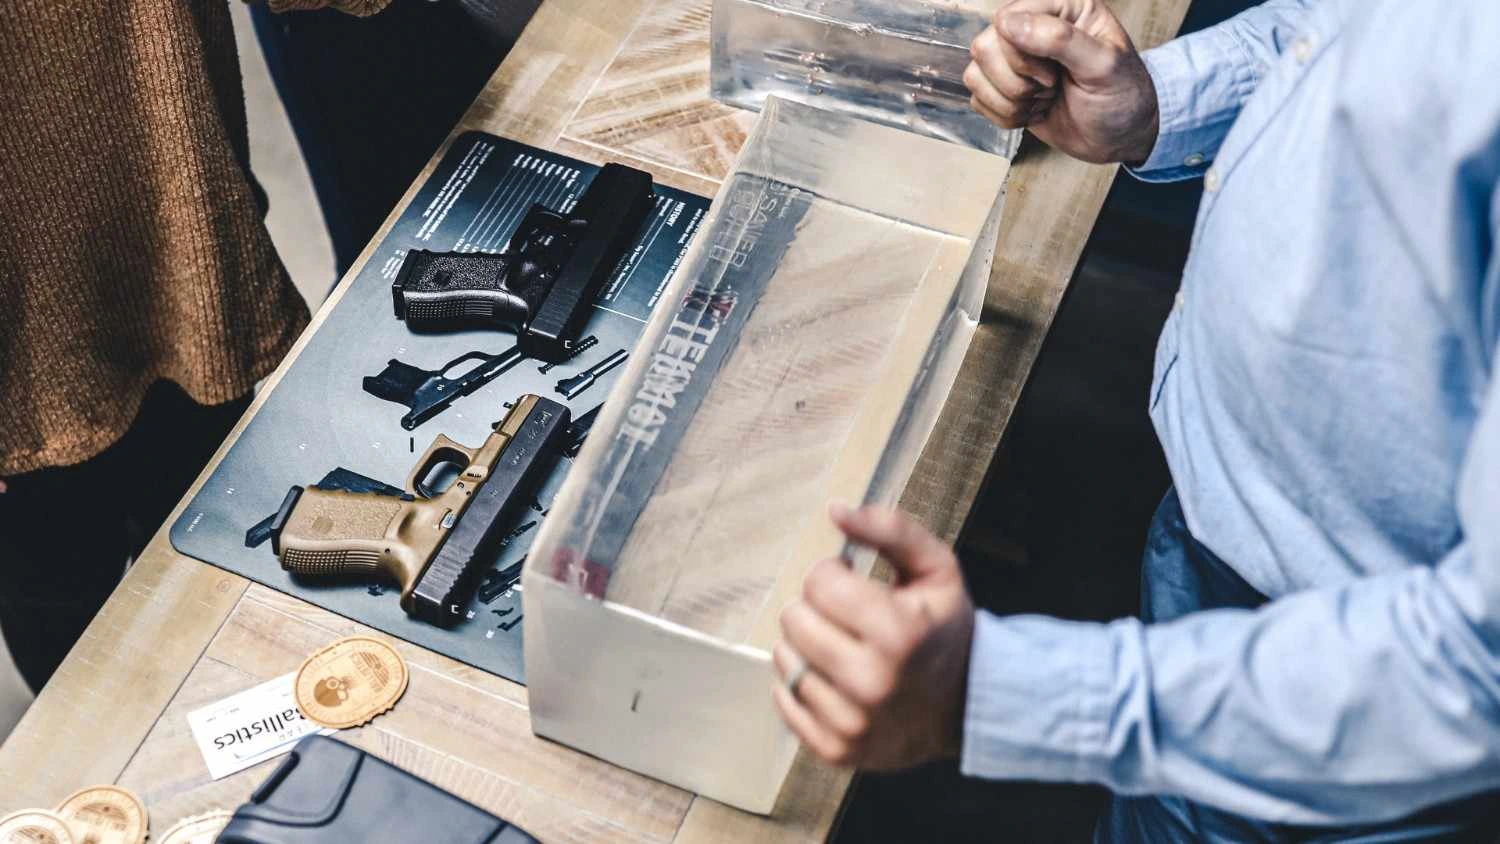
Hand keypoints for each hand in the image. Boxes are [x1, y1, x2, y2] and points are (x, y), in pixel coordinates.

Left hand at [772, 502, 974, 769]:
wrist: (966, 705)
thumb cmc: (943, 628)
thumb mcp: (935, 568)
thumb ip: (890, 530)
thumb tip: (835, 510)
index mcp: (900, 632)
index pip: (818, 582)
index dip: (832, 575)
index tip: (854, 584)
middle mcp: (874, 682)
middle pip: (794, 619)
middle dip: (815, 608)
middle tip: (847, 618)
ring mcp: (853, 723)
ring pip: (784, 658)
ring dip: (805, 645)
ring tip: (840, 646)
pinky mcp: (836, 750)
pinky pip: (784, 699)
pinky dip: (799, 682)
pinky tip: (830, 676)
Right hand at [964, 0, 1159, 164]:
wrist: (1119, 137)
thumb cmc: (1122, 97)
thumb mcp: (1103, 66)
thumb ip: (1060, 39)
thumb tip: (1009, 24)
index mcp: (1061, 8)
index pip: (1007, 19)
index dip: (1022, 54)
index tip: (1054, 75)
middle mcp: (1033, 27)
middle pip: (985, 47)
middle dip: (1017, 82)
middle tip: (1052, 88)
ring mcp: (1014, 59)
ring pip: (975, 74)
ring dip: (1011, 101)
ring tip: (1045, 100)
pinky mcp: (1003, 88)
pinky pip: (977, 99)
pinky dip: (1005, 116)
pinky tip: (1034, 111)